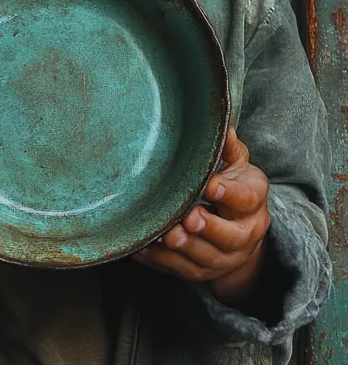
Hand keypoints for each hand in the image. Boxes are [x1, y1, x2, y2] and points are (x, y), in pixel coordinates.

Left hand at [133, 127, 269, 303]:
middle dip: (209, 228)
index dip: (228, 193)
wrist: (243, 234)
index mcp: (253, 203)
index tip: (210, 184)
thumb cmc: (235, 190)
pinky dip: (162, 261)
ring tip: (167, 235)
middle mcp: (244, 234)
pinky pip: (182, 270)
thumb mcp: (238, 166)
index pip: (245, 199)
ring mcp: (224, 258)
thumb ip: (230, 148)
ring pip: (206, 258)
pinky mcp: (202, 272)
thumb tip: (222, 124)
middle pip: (230, 237)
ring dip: (185, 249)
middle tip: (188, 217)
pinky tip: (144, 248)